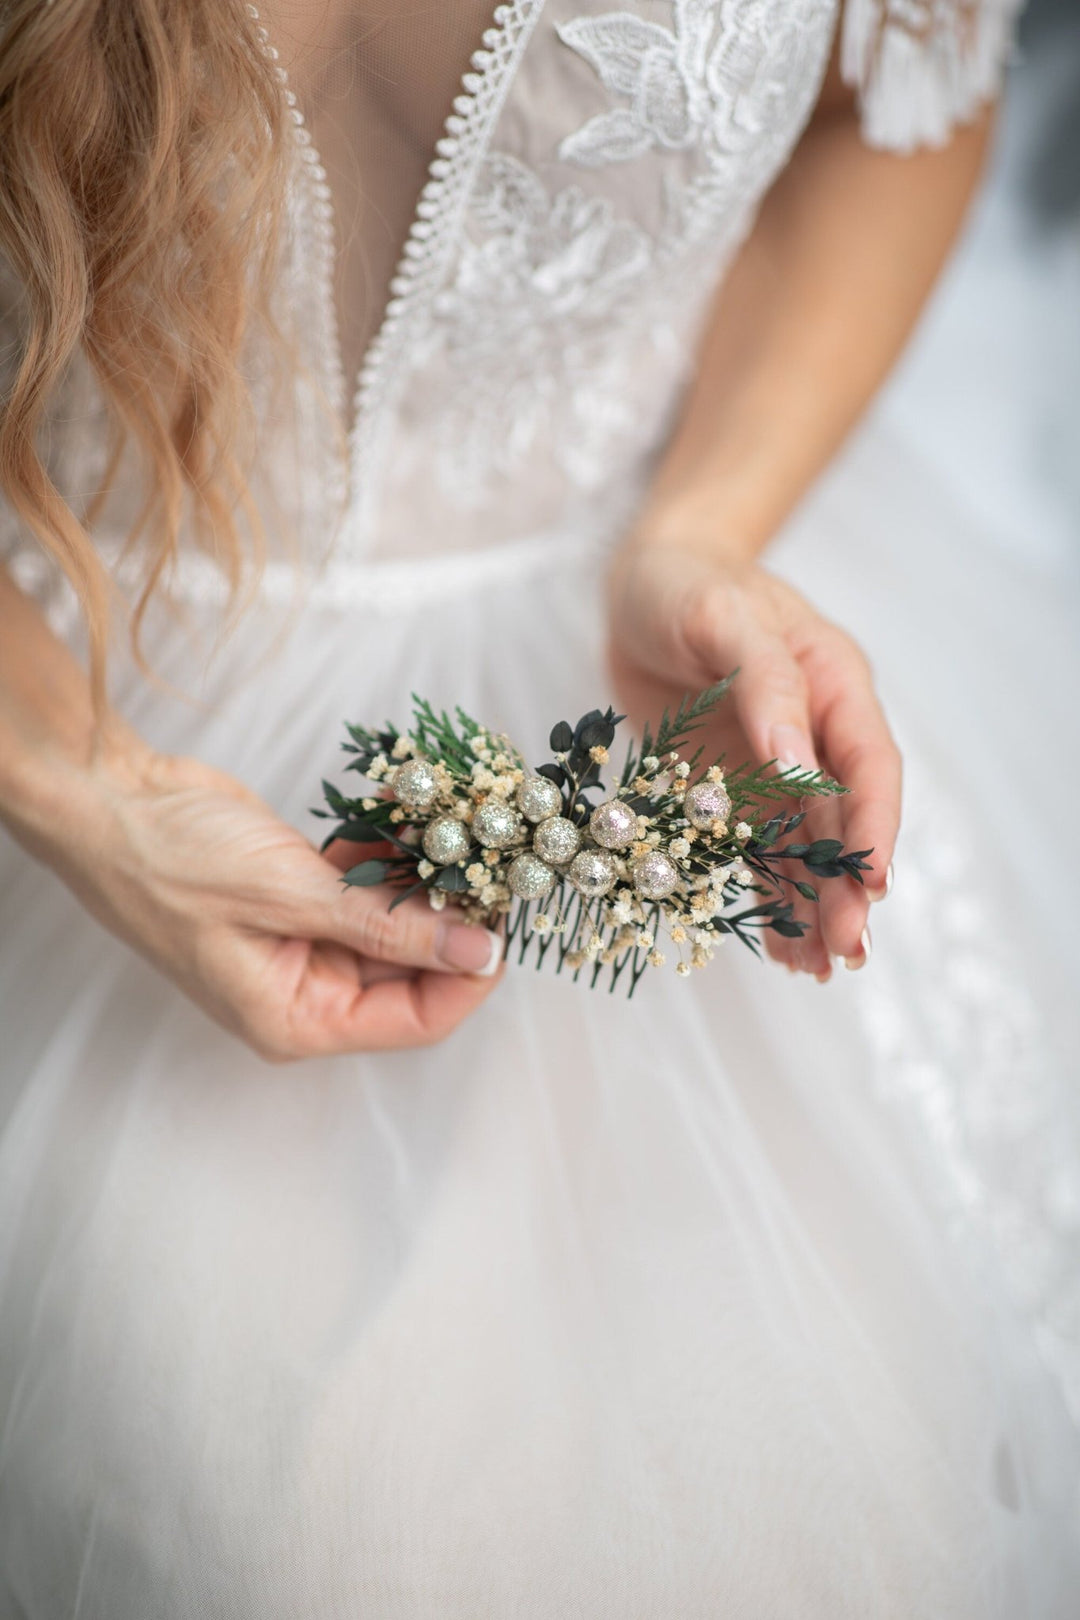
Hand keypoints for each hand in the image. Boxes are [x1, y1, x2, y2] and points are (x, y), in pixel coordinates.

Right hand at [35, 744, 502, 1058]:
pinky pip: (368, 890)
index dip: (470, 979)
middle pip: (414, 973)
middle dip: (451, 920)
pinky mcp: (303, 897)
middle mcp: (307, 991)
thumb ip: (390, 928)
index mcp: (297, 1020)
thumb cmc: (174, 863)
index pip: (417, 1021)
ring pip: (397, 925)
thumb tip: (476, 952)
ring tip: (445, 833)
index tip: (506, 924)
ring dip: (422, 882)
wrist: (114, 802)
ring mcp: (306, 942)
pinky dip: (387, 859)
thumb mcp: (291, 896)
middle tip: (488, 862)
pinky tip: (395, 823)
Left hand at [608, 542, 900, 977]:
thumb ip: (766, 684)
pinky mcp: (728, 791)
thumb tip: (797, 763)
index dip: (875, 828)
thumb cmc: (687, 584)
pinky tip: (776, 948)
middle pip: (842, 823)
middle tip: (845, 952)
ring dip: (811, 907)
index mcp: (832, 685)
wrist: (640, 584)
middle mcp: (813, 735)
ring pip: (802, 849)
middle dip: (846, 889)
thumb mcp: (723, 617)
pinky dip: (765, 897)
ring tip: (818, 970)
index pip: (869, 767)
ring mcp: (772, 768)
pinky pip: (752, 852)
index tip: (873, 885)